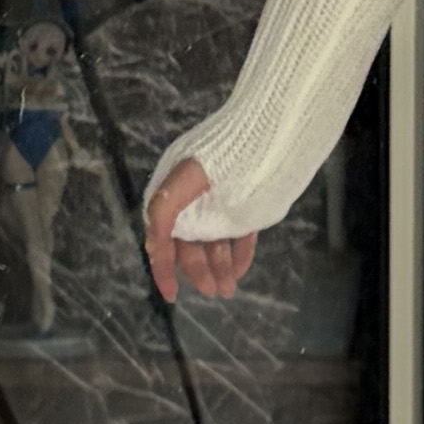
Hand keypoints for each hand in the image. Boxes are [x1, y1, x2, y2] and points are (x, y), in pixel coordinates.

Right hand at [143, 157, 256, 304]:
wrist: (269, 129)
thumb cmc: (224, 154)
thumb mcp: (185, 180)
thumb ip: (164, 209)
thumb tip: (154, 243)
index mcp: (174, 189)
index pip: (162, 235)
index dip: (163, 266)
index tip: (171, 294)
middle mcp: (194, 196)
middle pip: (189, 241)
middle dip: (199, 270)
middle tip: (213, 292)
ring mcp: (221, 199)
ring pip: (214, 240)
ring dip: (219, 266)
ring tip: (229, 289)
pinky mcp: (246, 201)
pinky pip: (238, 231)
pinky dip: (239, 251)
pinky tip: (240, 270)